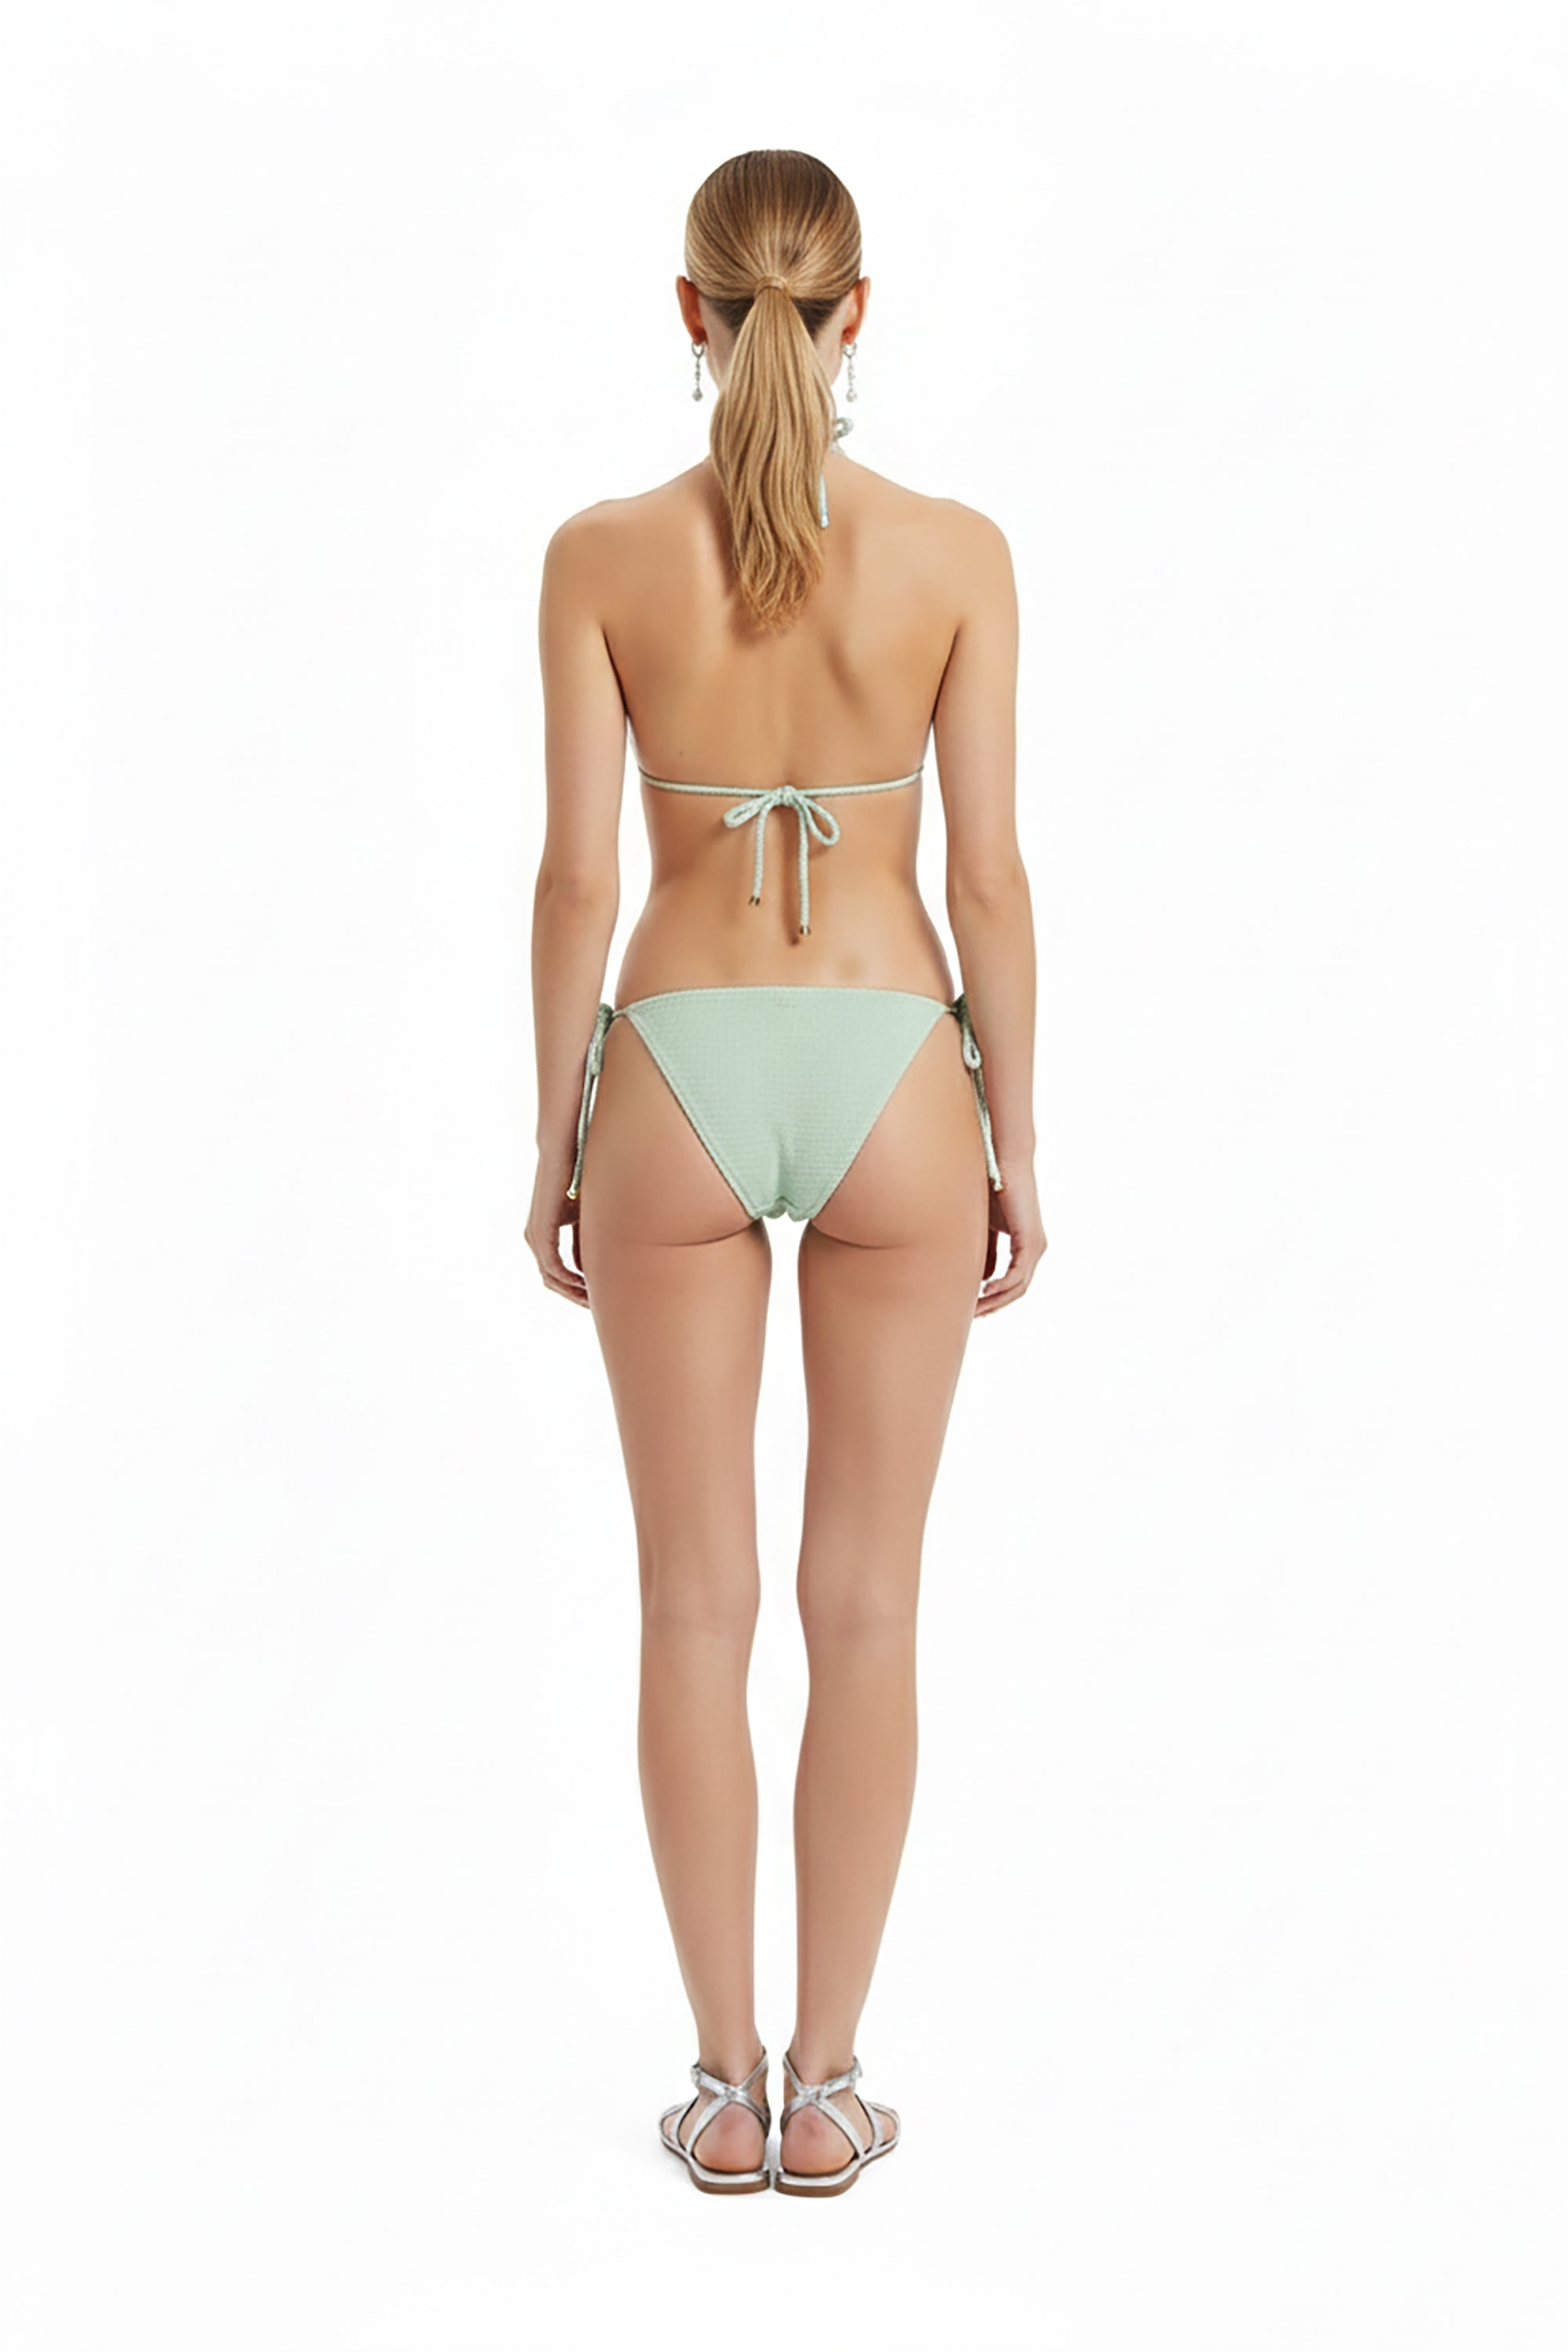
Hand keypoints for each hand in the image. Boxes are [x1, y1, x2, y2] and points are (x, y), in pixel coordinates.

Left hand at [526, 1157, 590, 1308]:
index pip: (557, 1272)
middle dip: (575, 1296)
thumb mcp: (585, 1217)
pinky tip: (587, 1284)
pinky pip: (553, 1267)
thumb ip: (586, 1242)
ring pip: (551, 1279)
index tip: (597, 1296)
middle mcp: (534, 1239)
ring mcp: (534, 1237)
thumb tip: (594, 1268)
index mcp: (543, 1234)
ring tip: (595, 1300)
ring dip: (573, 1292)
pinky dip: (570, 1279)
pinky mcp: (540, 1233)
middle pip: (552, 1282)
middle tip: (597, 1307)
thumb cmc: (577, 1177)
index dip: (576, 1288)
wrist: (561, 1152)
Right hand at [976, 1159, 1045, 1316]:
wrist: (1005, 1163)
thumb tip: (980, 1280)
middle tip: (970, 1316)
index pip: (1012, 1282)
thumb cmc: (992, 1188)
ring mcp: (1035, 1247)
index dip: (993, 1298)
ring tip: (973, 1309)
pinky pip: (1016, 1276)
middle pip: (1016, 1290)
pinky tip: (983, 1292)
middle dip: (993, 1305)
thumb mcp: (984, 1228)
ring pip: (1017, 1287)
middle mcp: (1035, 1249)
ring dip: (995, 1301)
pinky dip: (1000, 1288)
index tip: (972, 1307)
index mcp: (1026, 1246)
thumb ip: (985, 1252)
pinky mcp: (1030, 1242)